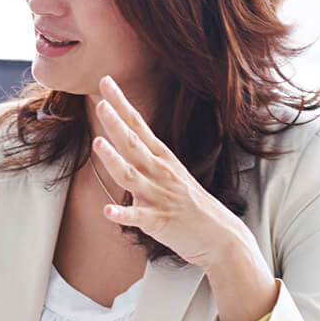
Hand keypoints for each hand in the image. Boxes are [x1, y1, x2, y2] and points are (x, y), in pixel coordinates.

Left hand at [91, 77, 277, 320]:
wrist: (222, 238)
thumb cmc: (191, 206)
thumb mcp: (169, 176)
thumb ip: (144, 161)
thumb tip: (118, 144)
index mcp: (162, 159)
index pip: (139, 125)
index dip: (122, 105)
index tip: (107, 82)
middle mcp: (161, 173)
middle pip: (134, 144)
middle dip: (117, 124)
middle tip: (101, 103)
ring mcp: (160, 196)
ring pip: (132, 175)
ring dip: (114, 160)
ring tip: (97, 144)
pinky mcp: (160, 222)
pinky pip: (139, 217)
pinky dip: (123, 213)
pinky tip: (107, 211)